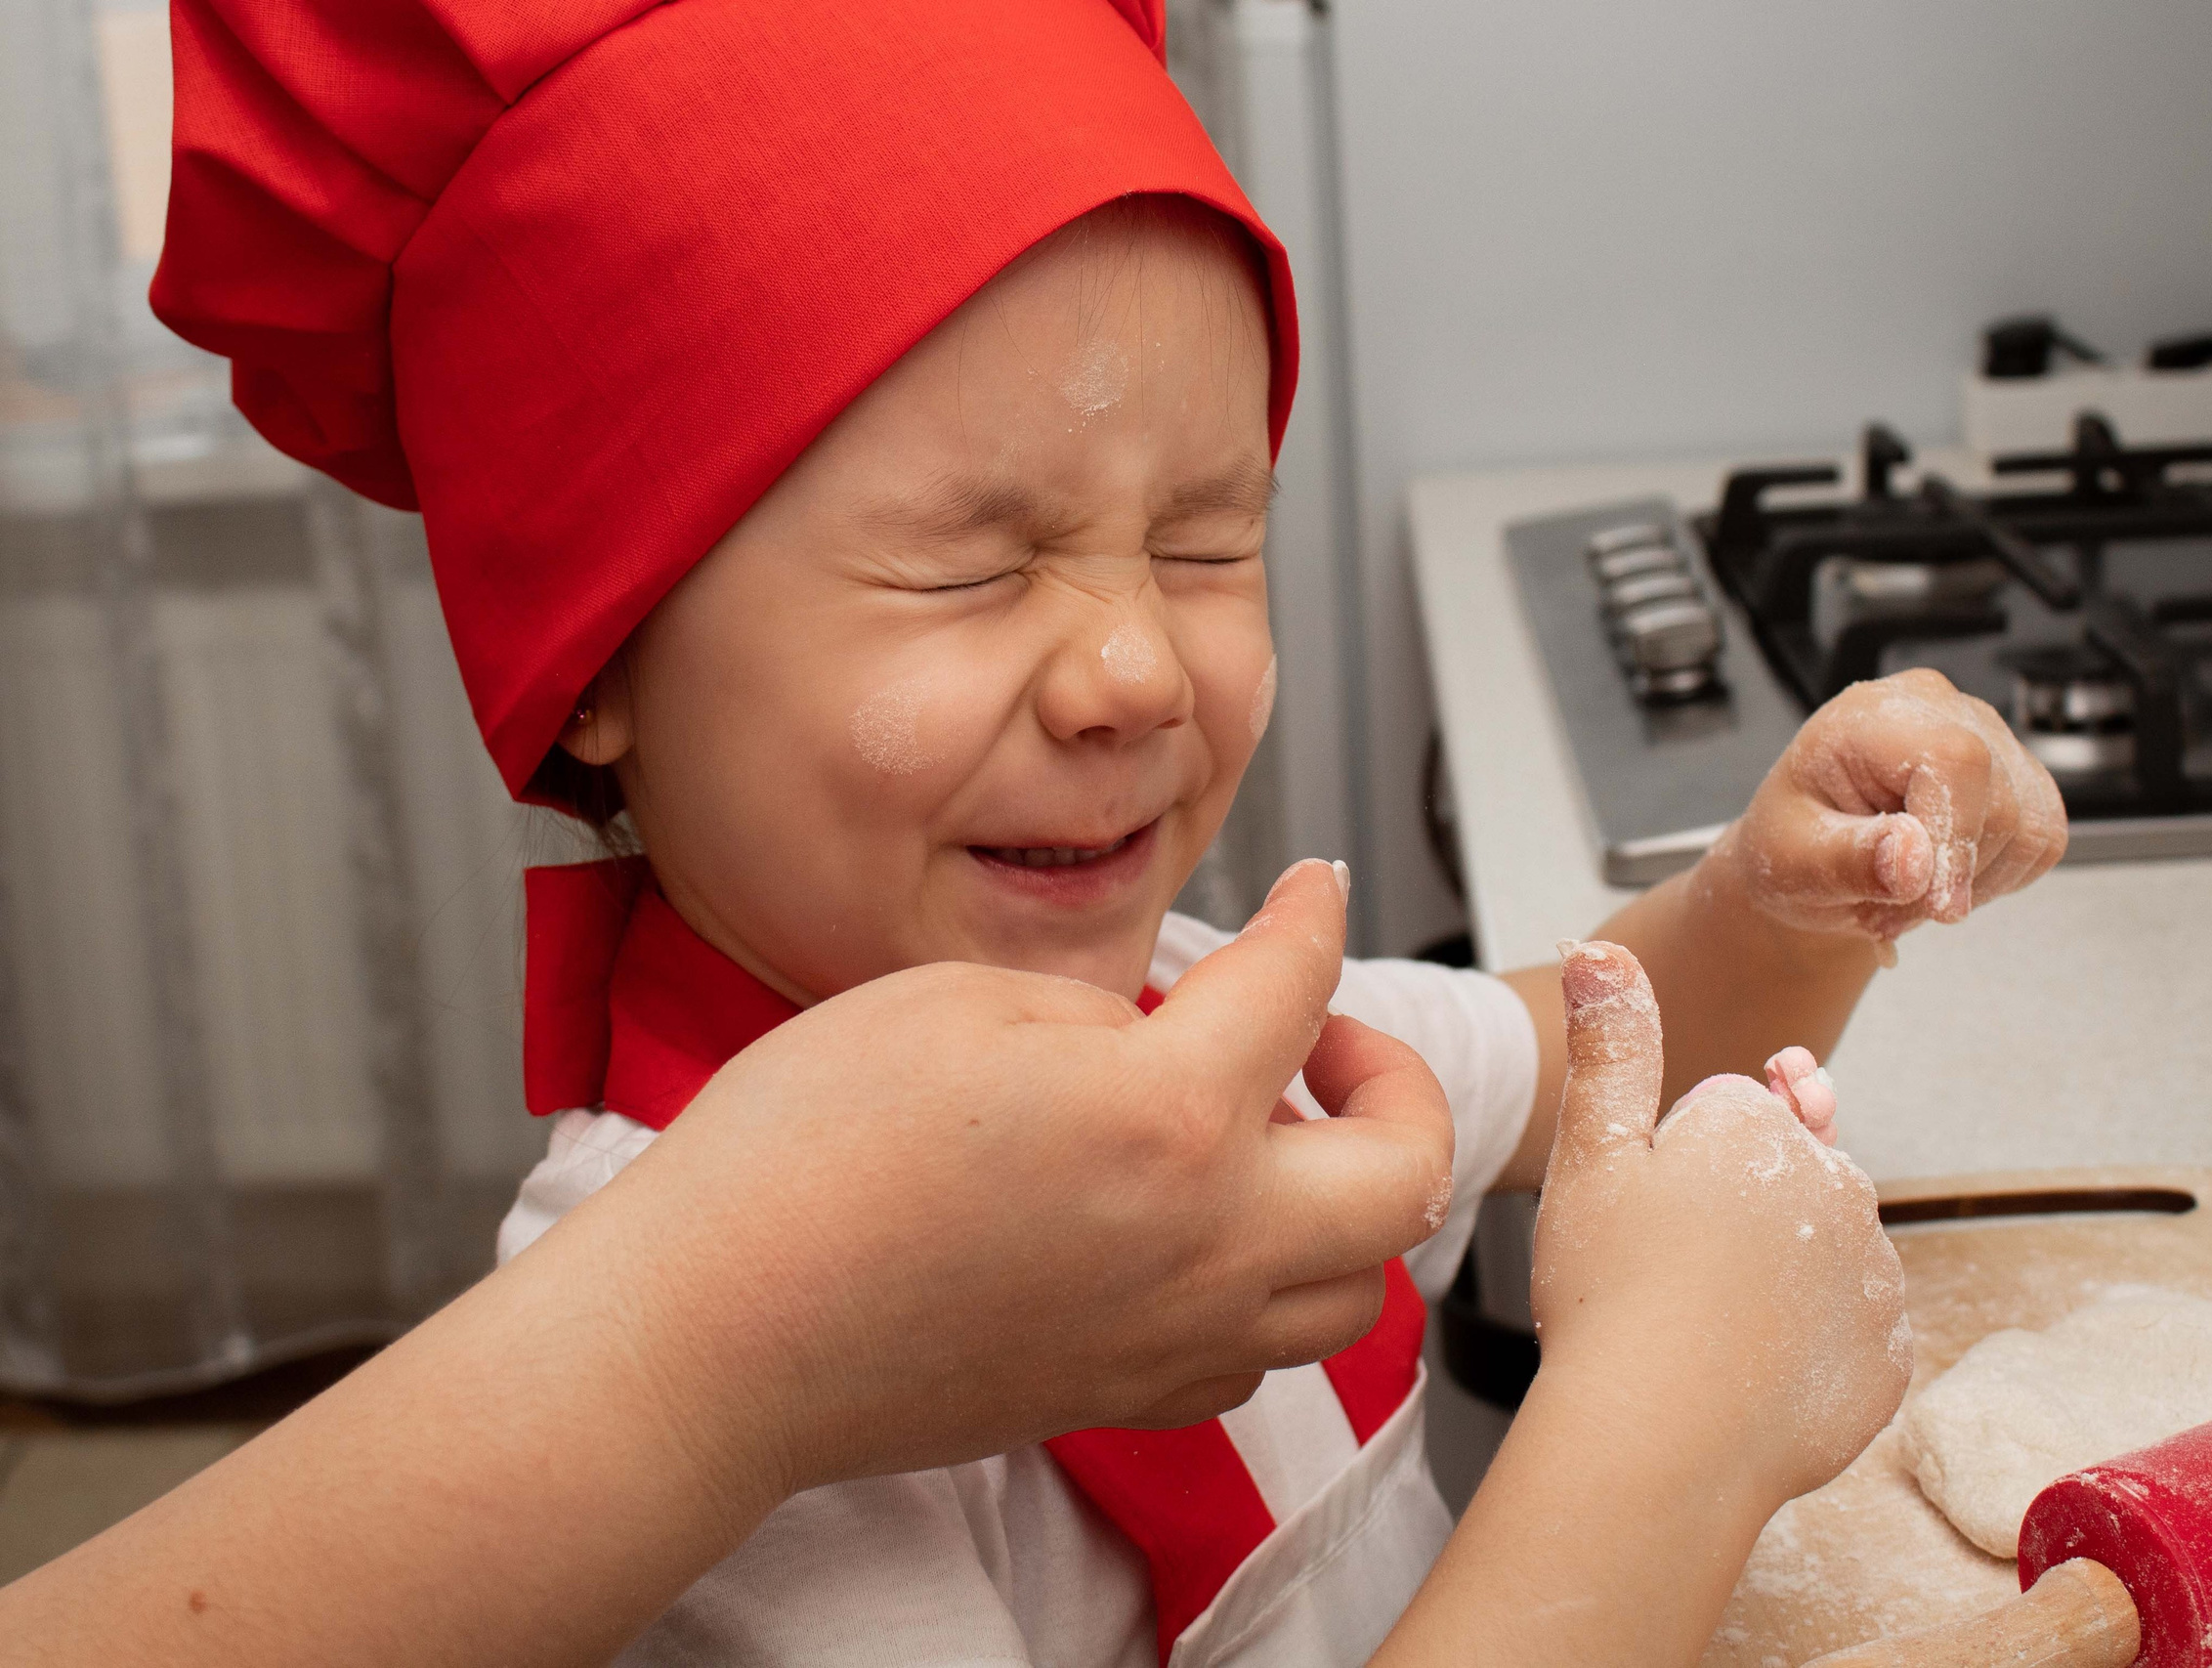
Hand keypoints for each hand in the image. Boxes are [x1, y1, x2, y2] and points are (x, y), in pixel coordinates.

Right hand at [588, 856, 1456, 1495]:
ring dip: (1348, 1199)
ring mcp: (1174, 1337)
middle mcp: (1204, 1242)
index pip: (1300, 985)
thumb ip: (1099, 1005)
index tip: (1312, 891)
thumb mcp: (955, 1001)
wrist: (710, 1335)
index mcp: (1167, 1114)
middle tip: (1319, 1036)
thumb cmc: (796, 1165)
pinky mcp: (1125, 1397)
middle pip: (1404, 1171)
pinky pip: (1262, 1354)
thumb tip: (1160, 1029)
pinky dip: (1269, 1286)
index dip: (1314, 913)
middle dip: (1391, 1079)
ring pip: (1359, 1285)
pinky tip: (1198, 1231)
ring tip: (1265, 1139)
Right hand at [1531, 943, 1908, 1506]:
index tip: (1647, 1211)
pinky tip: (1750, 1368)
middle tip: (1665, 1270)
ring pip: (1821, 1252)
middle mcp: (1836, 1185)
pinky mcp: (1886, 1357)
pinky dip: (1807, 1346)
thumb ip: (1610, 1045)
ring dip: (1779, 1274)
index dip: (1675, 1162)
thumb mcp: (1592, 1154)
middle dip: (1737, 1208)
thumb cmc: (1612, 1297)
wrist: (1661, 1441)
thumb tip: (1600, 952)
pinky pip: (1848, 1333)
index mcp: (1761, 1126)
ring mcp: (1872, 1275)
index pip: (1730, 1113)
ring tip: (1702, 1324)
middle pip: (1784, 1175)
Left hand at [1718, 668, 2066, 944]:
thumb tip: (1912, 861)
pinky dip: (1997, 879)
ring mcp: (1988, 738)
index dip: (1957, 837)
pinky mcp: (2017, 776)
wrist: (1809, 852)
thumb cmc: (1793, 842)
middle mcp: (1940, 710)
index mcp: (1872, 714)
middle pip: (2000, 805)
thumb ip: (1846, 860)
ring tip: (1905, 899)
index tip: (1939, 905)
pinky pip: (2042, 842)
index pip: (1955, 760)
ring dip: (1972, 886)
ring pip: (2031, 829)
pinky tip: (1941, 881)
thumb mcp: (1791, 862)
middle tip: (1885, 913)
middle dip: (1949, 880)